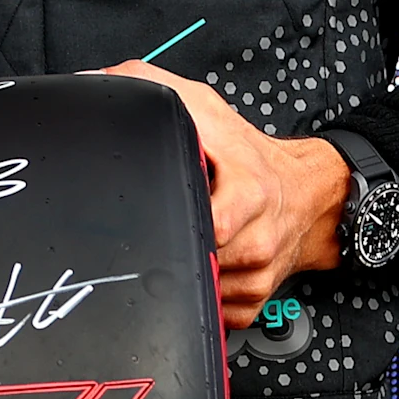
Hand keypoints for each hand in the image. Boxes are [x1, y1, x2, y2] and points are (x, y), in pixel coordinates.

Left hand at [107, 61, 349, 328]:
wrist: (306, 193)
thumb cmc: (251, 153)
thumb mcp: (205, 108)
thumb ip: (151, 88)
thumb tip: (92, 87)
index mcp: (249, 192)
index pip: (210, 224)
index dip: (176, 220)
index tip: (157, 212)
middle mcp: (257, 238)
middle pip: (199, 259)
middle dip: (171, 244)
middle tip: (158, 228)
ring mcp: (257, 274)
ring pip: (201, 289)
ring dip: (181, 268)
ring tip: (179, 239)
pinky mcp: (254, 299)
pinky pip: (214, 310)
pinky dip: (198, 293)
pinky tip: (196, 265)